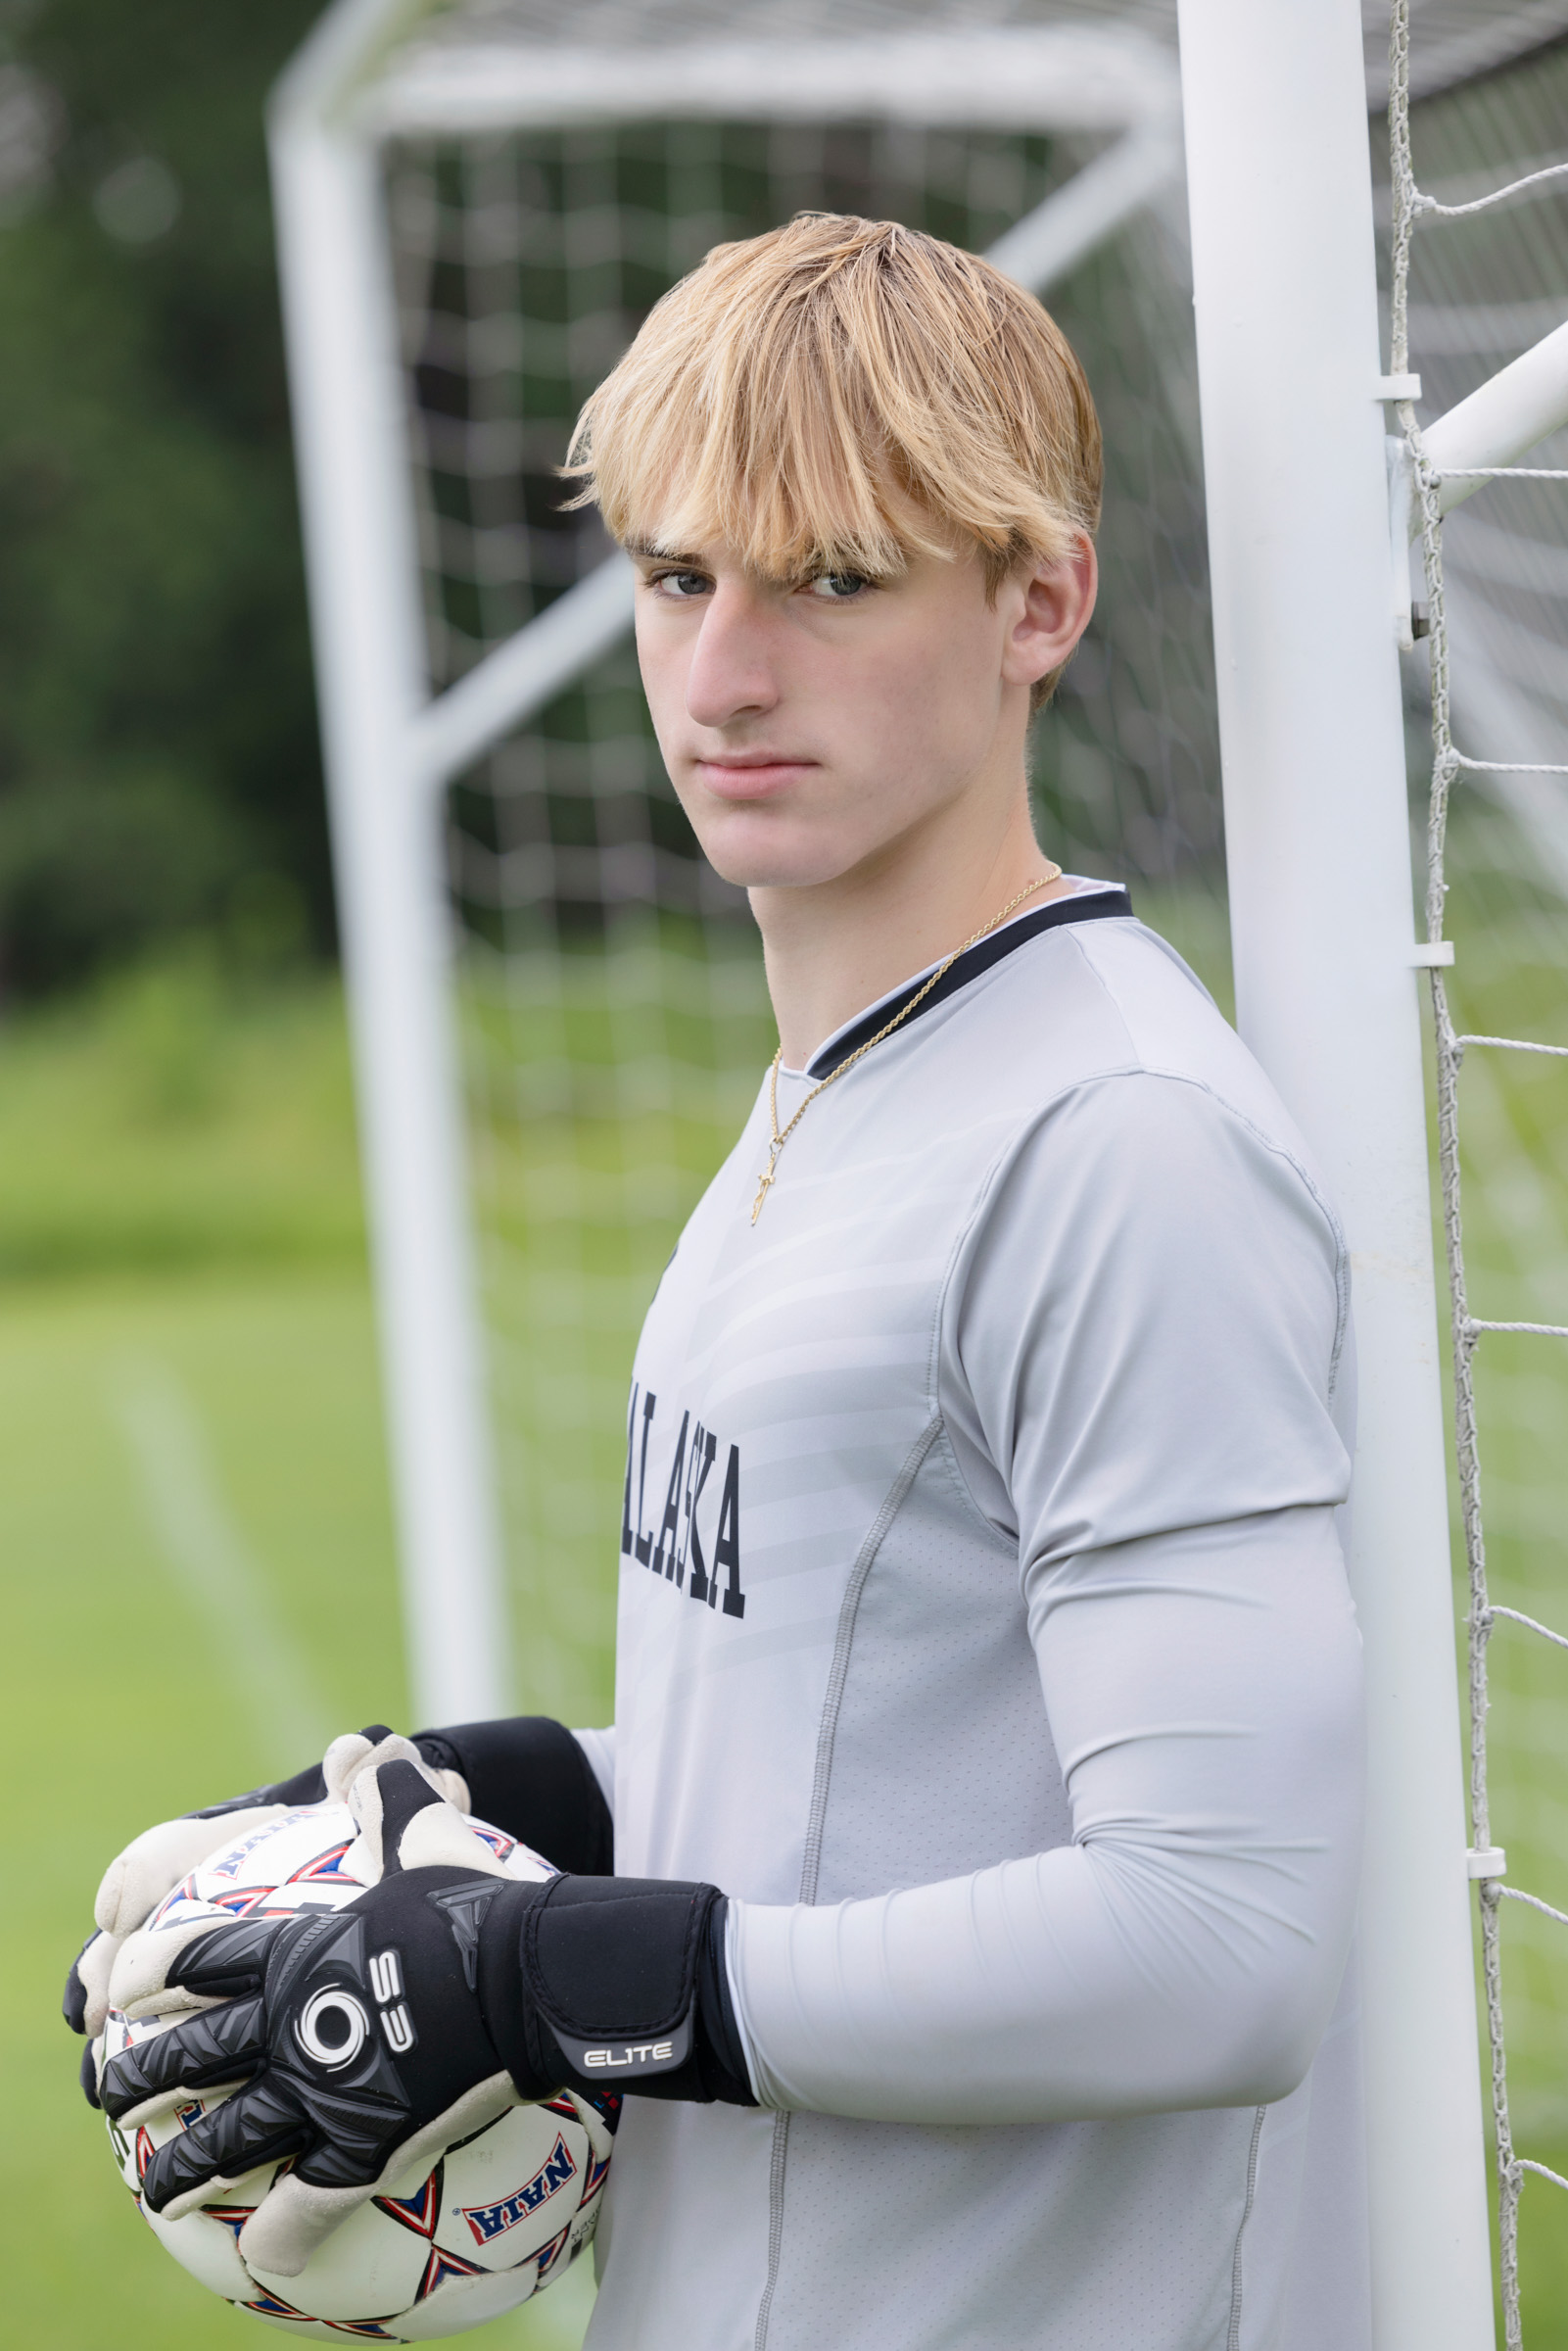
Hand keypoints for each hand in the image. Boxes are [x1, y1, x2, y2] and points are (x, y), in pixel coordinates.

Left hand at [98, 1758, 750, 2275]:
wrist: (530, 1973)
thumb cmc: (474, 1898)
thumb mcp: (425, 1830)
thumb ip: (387, 1793)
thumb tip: (365, 1740)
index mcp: (296, 1953)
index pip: (197, 1959)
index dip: (148, 1973)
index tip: (115, 1988)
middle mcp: (291, 2023)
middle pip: (190, 2054)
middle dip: (138, 2076)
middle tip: (110, 2094)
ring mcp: (323, 2090)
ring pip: (230, 2137)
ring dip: (184, 2167)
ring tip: (156, 2187)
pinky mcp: (367, 2146)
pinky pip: (312, 2201)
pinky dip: (286, 2230)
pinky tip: (265, 2255)